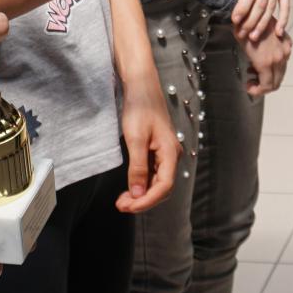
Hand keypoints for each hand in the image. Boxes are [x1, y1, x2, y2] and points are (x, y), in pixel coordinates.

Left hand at [115, 78, 180, 213]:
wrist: (141, 85)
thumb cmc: (139, 107)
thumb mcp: (135, 139)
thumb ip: (138, 167)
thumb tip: (138, 193)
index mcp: (170, 152)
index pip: (163, 186)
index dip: (147, 201)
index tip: (128, 207)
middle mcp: (171, 155)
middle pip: (162, 187)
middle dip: (143, 200)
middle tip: (121, 206)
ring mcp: (165, 153)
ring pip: (157, 182)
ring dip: (141, 194)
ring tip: (122, 201)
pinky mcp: (157, 150)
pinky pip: (152, 173)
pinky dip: (141, 183)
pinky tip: (129, 187)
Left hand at [230, 0, 290, 43]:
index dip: (242, 8)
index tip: (234, 20)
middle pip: (261, 3)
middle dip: (250, 21)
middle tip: (241, 33)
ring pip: (272, 6)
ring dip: (263, 23)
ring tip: (253, 36)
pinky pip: (286, 3)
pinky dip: (284, 18)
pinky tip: (278, 31)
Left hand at [242, 27, 290, 95]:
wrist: (254, 10)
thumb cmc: (243, 27)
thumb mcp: (241, 47)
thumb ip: (248, 64)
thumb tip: (247, 78)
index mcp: (266, 62)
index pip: (268, 86)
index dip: (258, 91)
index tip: (250, 88)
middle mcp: (279, 58)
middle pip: (276, 82)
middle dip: (263, 86)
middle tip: (252, 82)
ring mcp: (285, 50)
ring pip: (281, 72)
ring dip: (269, 75)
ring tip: (255, 69)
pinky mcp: (287, 43)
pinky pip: (283, 60)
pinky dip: (274, 64)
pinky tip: (263, 59)